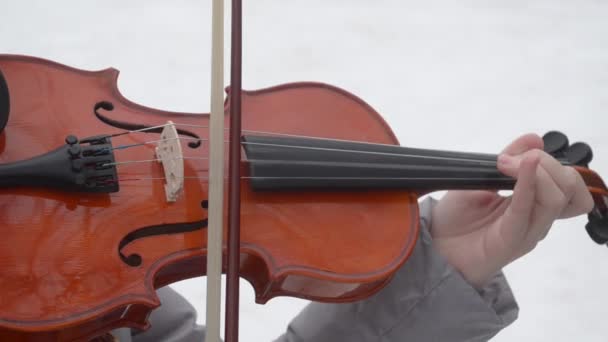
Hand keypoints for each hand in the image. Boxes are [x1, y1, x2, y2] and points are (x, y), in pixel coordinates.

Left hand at [429, 133, 593, 288]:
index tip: (512, 154)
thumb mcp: (480, 179)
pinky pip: (526, 210)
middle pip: (568, 187)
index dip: (548, 160)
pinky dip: (526, 185)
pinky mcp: (512, 240)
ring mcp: (527, 231)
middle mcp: (537, 218)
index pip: (566, 180)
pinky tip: (516, 169)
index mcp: (535, 204)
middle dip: (547, 163)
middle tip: (509, 160)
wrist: (434, 245)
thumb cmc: (456, 217)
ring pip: (556, 199)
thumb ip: (508, 160)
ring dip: (537, 171)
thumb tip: (535, 139)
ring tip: (506, 164)